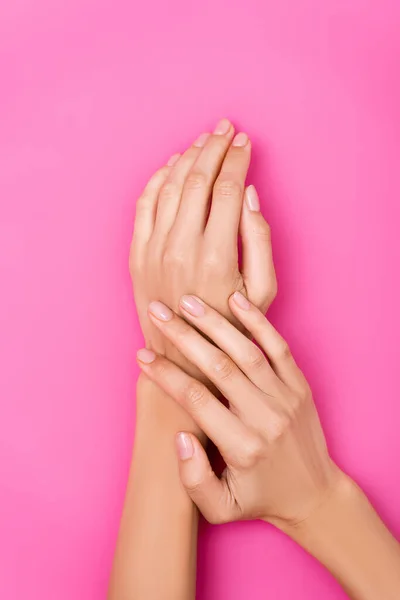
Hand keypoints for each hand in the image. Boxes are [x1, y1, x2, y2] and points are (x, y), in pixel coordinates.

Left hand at [129, 119, 275, 378]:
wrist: (182, 357)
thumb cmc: (230, 327)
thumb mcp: (263, 291)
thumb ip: (260, 240)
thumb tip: (251, 195)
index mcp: (217, 255)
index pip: (228, 189)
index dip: (239, 160)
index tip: (246, 142)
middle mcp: (181, 247)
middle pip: (198, 180)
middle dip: (214, 148)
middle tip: (226, 128)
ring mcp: (154, 250)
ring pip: (170, 186)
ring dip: (188, 157)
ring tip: (203, 140)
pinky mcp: (136, 254)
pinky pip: (144, 204)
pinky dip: (157, 179)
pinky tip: (172, 165)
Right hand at [136, 292, 342, 529]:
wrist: (315, 495)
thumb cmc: (261, 499)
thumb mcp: (221, 508)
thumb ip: (194, 479)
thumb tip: (179, 435)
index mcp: (242, 447)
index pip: (196, 400)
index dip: (165, 375)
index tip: (142, 355)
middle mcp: (265, 417)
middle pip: (218, 367)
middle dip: (183, 337)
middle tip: (157, 312)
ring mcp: (286, 398)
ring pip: (246, 351)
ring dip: (215, 323)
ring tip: (187, 301)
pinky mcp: (300, 386)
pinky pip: (278, 347)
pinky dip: (258, 322)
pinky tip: (235, 299)